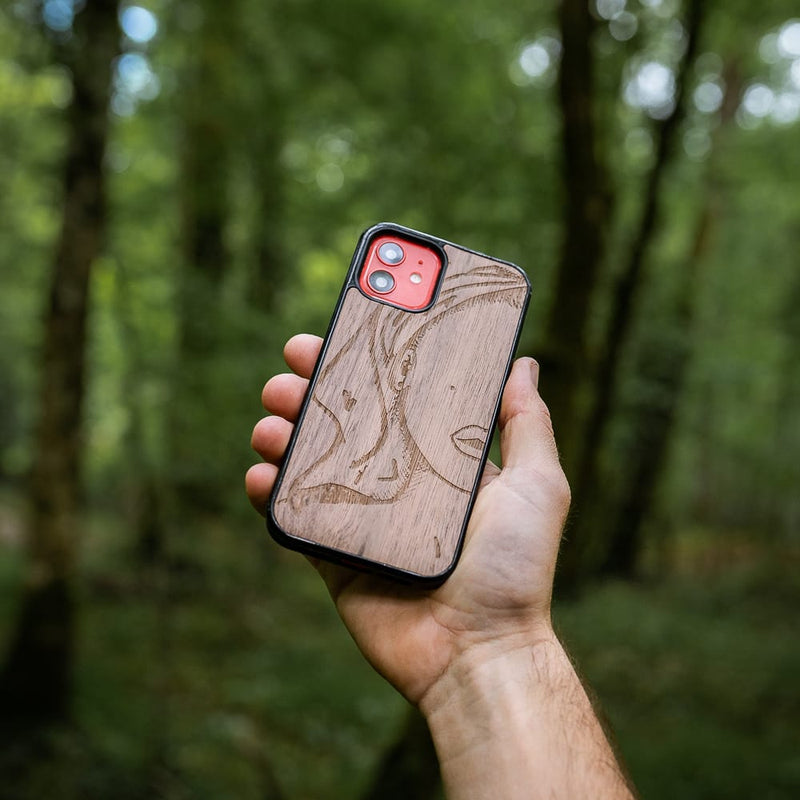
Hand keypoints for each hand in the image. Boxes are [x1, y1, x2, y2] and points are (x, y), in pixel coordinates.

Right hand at [247, 334, 570, 706]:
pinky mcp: (334, 556)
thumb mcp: (537, 485)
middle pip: (343, 422)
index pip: (394, 397)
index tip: (339, 331)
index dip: (364, 363)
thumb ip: (527, 425)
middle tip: (290, 370)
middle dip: (312, 389)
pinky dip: (270, 491)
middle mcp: (396, 481)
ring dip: (283, 432)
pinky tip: (263, 473)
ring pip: (310, 462)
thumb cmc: (513, 569)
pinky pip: (293, 517)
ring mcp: (361, 518)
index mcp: (438, 459)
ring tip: (272, 420)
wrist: (479, 653)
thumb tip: (523, 363)